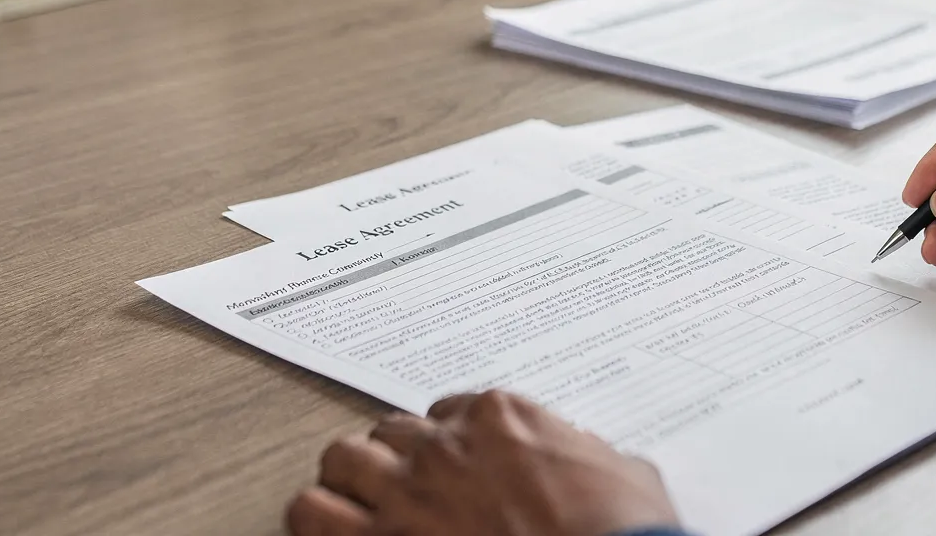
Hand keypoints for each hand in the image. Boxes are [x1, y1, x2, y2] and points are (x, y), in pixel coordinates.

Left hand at [289, 390, 679, 535]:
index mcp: (501, 417)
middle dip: (396, 461)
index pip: (449, 412)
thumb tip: (589, 459)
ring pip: (339, 460)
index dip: (450, 445)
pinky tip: (333, 531)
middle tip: (408, 490)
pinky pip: (309, 514)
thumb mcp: (626, 474)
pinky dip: (315, 520)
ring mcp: (407, 496)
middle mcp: (444, 448)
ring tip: (359, 506)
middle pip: (389, 433)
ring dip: (348, 482)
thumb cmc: (625, 534)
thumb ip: (587, 453)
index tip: (456, 468)